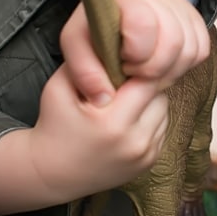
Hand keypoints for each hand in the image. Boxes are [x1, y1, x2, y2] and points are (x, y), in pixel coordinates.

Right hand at [23, 60, 170, 200]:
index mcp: (112, 122)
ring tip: (125, 101)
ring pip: (164, 110)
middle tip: (124, 82)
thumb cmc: (54, 124)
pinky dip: (150, 119)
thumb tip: (114, 42)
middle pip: (159, 94)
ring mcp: (144, 154)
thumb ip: (87, 63)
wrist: (52, 173)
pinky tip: (128, 119)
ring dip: (149, 101)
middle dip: (144, 83)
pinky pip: (162, 127)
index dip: (138, 67)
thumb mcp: (59, 87)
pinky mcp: (150, 162)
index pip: (146, 79)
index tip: (125, 63)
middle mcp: (134, 141)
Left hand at [58, 0, 211, 105]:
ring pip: (191, 48)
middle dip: (154, 68)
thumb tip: (104, 99)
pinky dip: (184, 65)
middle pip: (173, 41)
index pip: (145, 24)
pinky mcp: (196, 19)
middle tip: (134, 71)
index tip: (122, 61)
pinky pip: (202, 50)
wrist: (121, 5)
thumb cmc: (97, 27)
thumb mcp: (76, 43)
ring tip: (146, 71)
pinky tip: (162, 65)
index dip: (136, 53)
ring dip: (169, 70)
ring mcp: (181, 5)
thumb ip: (83, 71)